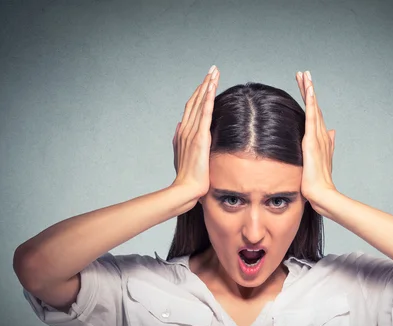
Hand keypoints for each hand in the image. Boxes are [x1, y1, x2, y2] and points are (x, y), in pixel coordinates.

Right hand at [172, 65, 219, 196]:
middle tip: (213, 69)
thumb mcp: (182, 156)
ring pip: (199, 103)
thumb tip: (179, 125)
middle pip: (195, 100)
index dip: (199, 93)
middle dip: (204, 83)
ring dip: (207, 86)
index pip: (192, 108)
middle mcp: (186, 129)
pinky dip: (207, 98)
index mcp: (183, 133)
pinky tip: (211, 87)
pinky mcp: (199, 137)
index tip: (207, 80)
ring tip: (214, 72)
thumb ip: (180, 140)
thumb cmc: (187, 178)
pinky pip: (204, 113)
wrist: (185, 190)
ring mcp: (192, 132)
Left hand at [295, 70, 336, 202]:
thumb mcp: (319, 162)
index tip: (305, 86)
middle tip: (303, 73)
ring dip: (309, 90)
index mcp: (319, 139)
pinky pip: (312, 117)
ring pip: (314, 108)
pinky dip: (312, 102)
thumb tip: (333, 132)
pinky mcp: (313, 140)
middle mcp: (321, 135)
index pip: (314, 115)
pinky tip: (310, 90)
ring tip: (304, 75)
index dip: (310, 100)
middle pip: (314, 107)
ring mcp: (318, 136)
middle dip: (308, 89)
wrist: (321, 194)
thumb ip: (327, 146)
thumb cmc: (317, 183)